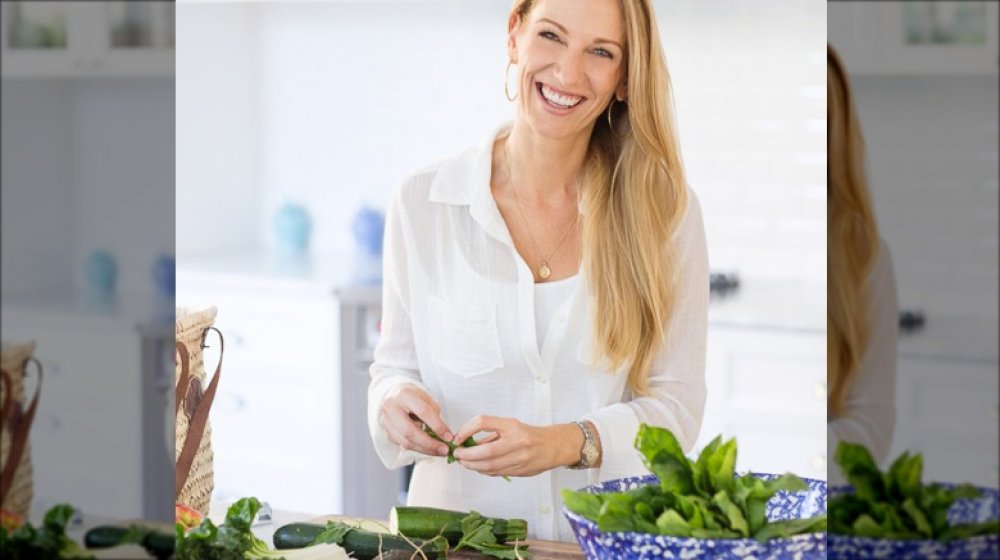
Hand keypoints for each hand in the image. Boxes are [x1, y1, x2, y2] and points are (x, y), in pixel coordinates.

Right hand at [379, 384, 452, 456]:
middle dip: (430, 443)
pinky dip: (419, 449)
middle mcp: (391, 407)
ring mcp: (386, 422)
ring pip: (406, 442)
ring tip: (439, 452)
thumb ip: (434, 414)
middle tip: (445, 449)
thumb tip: (445, 436)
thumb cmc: (414, 397)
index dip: (438, 426)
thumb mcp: (427, 398)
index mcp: (404, 395)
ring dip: (425, 450)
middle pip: (410, 431)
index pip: (423, 412)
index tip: (449, 437)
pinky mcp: (386, 433)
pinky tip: (430, 450)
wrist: (395, 396)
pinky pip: (403, 445)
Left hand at [452, 416, 582, 477]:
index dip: (466, 430)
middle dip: (467, 456)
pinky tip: (478, 468)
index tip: (458, 438)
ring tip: (465, 463)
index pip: (483, 422)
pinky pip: (497, 473)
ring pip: (490, 466)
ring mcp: (520, 458)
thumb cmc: (529, 434)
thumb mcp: (510, 427)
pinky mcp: (520, 471)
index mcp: (512, 425)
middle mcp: (516, 441)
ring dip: (473, 466)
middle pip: (485, 451)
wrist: (553, 446)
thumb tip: (466, 443)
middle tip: (458, 455)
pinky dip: (484, 471)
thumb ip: (490, 434)